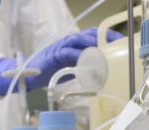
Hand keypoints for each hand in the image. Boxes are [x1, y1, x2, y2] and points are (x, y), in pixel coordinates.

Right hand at [0, 27, 123, 94]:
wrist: (28, 75)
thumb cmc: (50, 72)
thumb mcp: (70, 69)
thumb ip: (83, 68)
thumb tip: (98, 72)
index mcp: (73, 45)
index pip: (92, 35)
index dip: (105, 36)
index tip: (120, 41)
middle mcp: (68, 42)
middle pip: (88, 33)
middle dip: (103, 36)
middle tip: (117, 42)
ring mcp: (60, 47)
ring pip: (78, 39)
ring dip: (92, 43)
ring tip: (104, 48)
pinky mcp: (53, 55)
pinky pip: (67, 52)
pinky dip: (78, 55)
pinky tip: (87, 60)